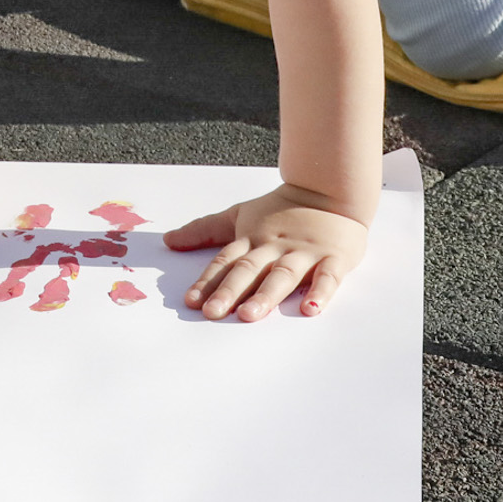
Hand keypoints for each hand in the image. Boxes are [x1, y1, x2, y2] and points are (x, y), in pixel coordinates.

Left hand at [166, 183, 368, 321]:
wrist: (329, 187)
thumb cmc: (282, 208)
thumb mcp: (239, 214)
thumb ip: (205, 229)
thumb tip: (168, 240)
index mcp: (253, 238)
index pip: (226, 261)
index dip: (207, 281)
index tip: (190, 302)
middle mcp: (276, 246)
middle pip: (250, 269)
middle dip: (230, 291)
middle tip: (213, 313)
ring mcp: (305, 252)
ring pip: (283, 274)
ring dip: (266, 294)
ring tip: (249, 314)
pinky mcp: (334, 257)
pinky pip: (328, 277)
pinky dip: (321, 292)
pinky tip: (310, 309)